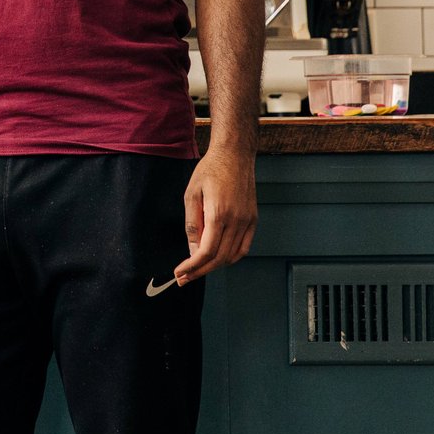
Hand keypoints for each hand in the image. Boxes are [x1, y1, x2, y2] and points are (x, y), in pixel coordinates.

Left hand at [173, 147, 256, 284]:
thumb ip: (192, 224)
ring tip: (198, 269)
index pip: (206, 251)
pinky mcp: (253, 219)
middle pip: (219, 258)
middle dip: (200, 271)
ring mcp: (247, 220)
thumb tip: (192, 250)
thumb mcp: (191, 194)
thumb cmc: (210, 170)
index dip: (192, 267)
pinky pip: (244, 247)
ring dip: (214, 267)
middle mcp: (236, 220)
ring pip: (232, 256)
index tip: (180, 273)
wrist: (234, 155)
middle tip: (184, 278)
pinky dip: (231, 258)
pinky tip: (218, 260)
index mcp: (219, 213)